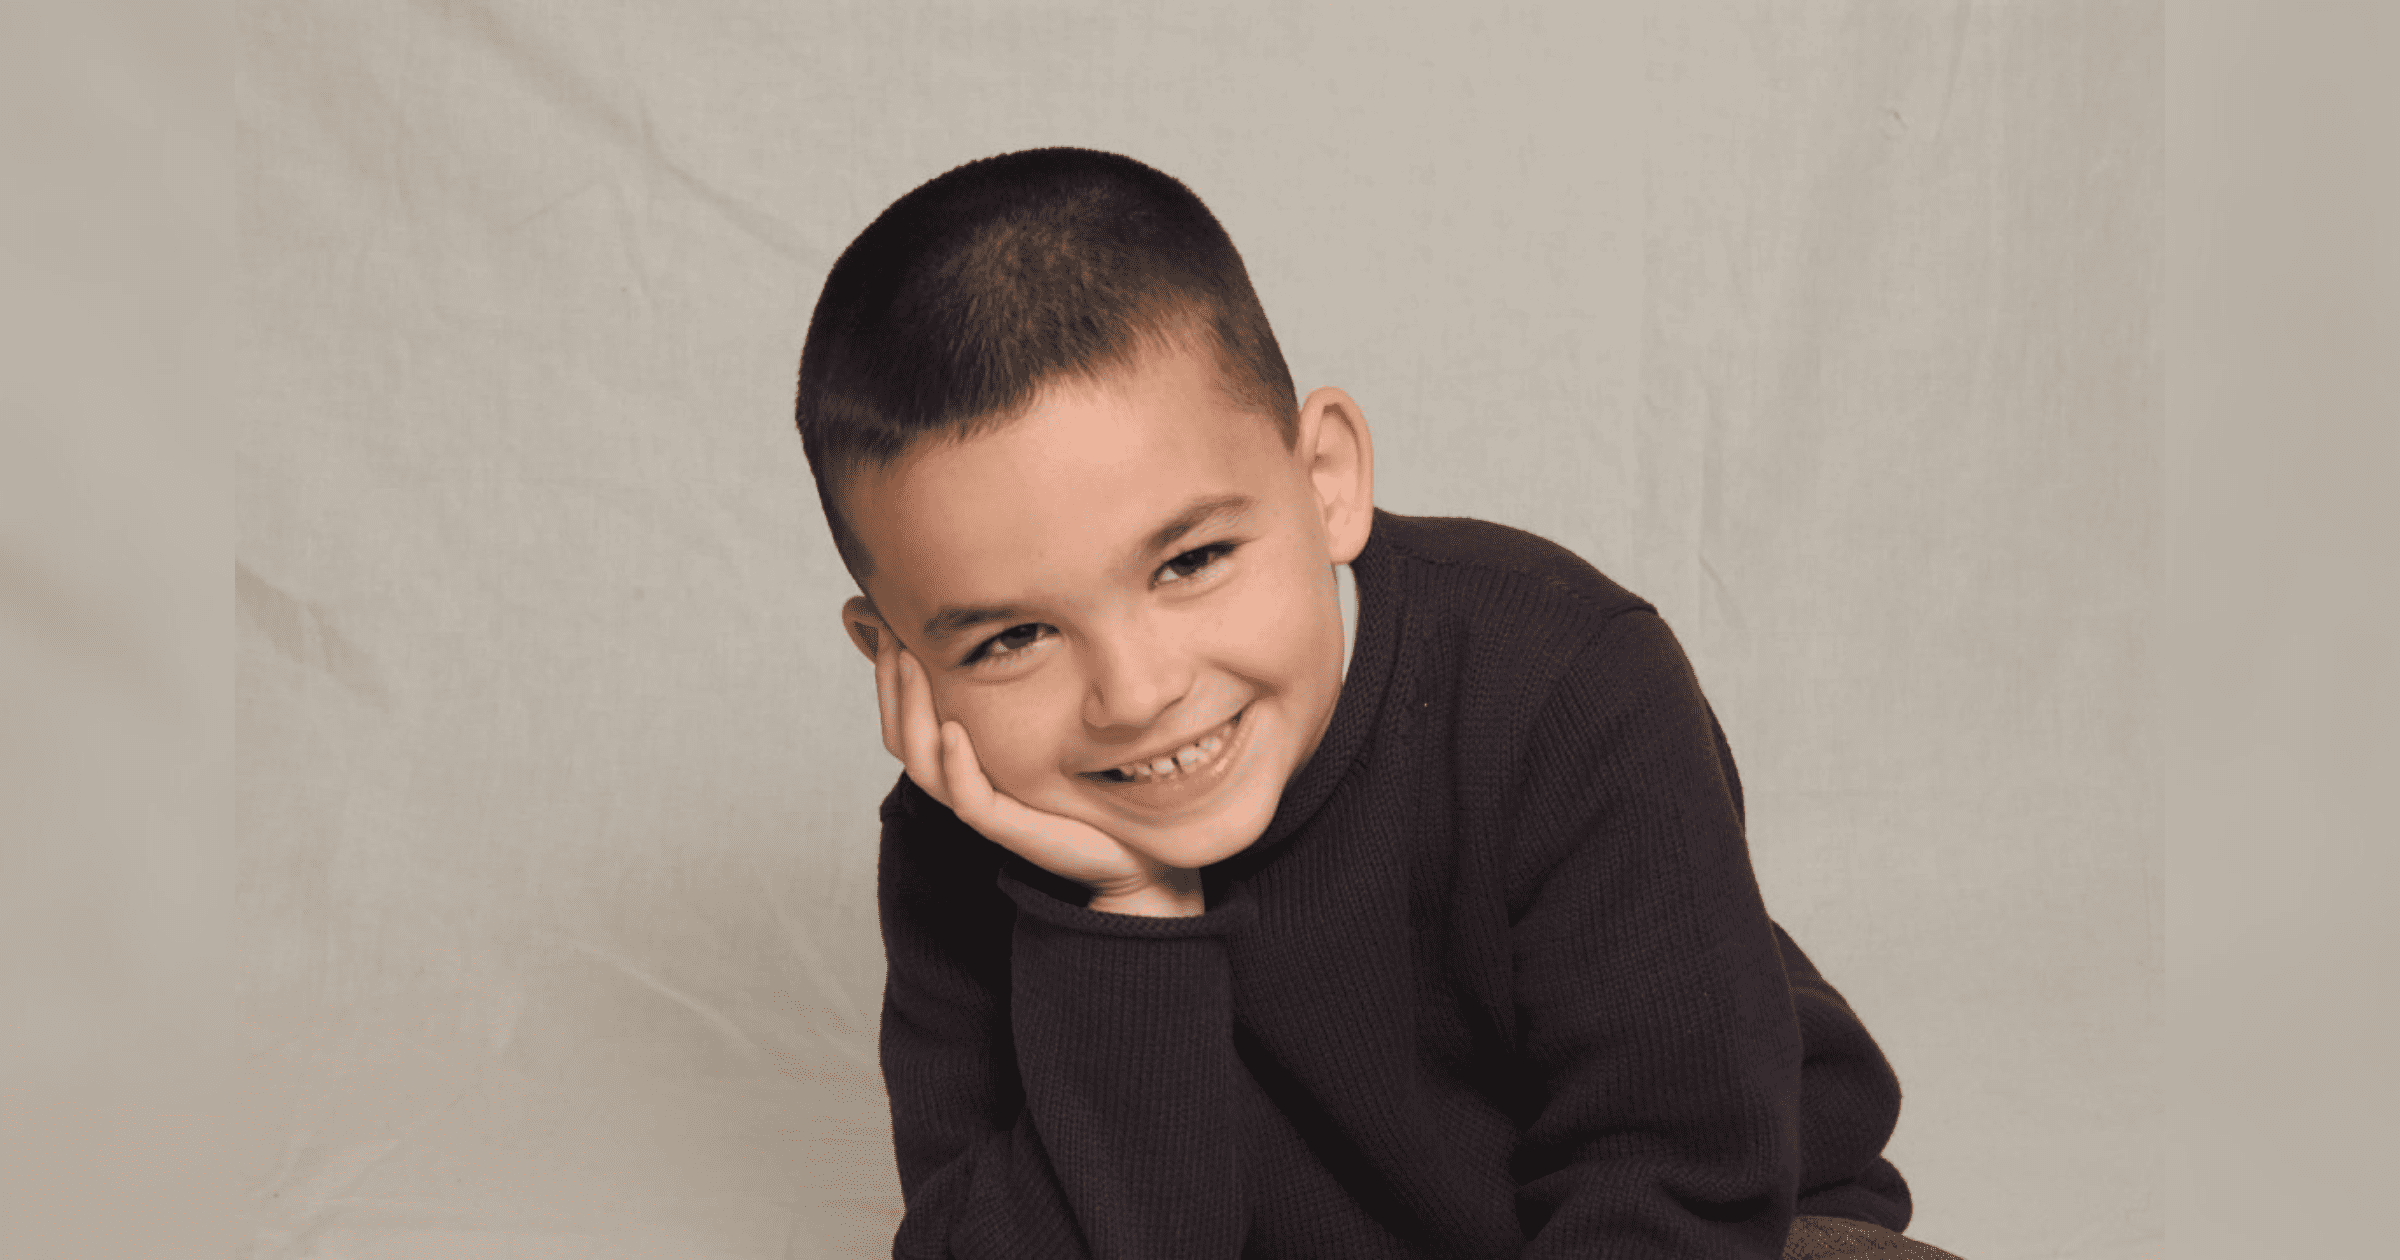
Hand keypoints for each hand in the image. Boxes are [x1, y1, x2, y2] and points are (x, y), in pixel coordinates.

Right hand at [872, 628, 1204, 917]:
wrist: (1130, 846)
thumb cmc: (1090, 784)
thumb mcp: (1053, 724)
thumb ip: (1025, 687)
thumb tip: (1008, 628)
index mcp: (964, 759)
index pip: (906, 717)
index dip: (890, 675)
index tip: (886, 622)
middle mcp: (964, 781)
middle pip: (902, 736)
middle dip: (891, 683)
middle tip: (892, 632)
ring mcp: (983, 806)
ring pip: (923, 763)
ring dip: (913, 712)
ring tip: (911, 665)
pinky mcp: (1010, 828)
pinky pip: (968, 798)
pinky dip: (956, 764)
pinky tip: (953, 729)